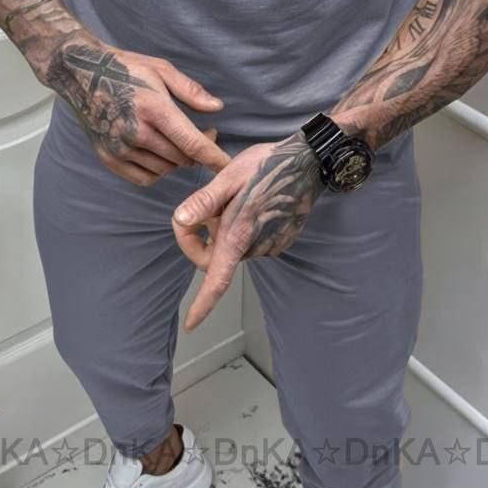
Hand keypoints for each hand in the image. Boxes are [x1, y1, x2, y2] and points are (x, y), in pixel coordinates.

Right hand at [42, 34, 231, 183]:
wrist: (81, 74)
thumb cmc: (126, 68)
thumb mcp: (161, 69)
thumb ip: (191, 91)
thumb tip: (217, 108)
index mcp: (153, 108)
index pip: (192, 142)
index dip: (214, 157)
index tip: (229, 166)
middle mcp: (136, 132)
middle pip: (181, 158)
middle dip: (198, 151)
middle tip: (203, 134)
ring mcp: (120, 148)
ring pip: (165, 169)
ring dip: (177, 160)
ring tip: (176, 139)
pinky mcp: (108, 158)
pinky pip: (144, 177)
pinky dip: (157, 170)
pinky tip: (158, 152)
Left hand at [172, 132, 322, 330]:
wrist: (308, 162)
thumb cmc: (266, 166)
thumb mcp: (229, 177)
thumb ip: (204, 201)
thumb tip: (180, 221)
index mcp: (238, 235)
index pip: (217, 280)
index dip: (202, 304)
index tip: (191, 324)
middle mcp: (254, 247)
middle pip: (216, 258)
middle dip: (204, 238)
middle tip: (210, 207)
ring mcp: (269, 245)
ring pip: (233, 246)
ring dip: (225, 229)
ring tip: (236, 199)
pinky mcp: (279, 240)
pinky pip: (251, 241)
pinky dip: (243, 227)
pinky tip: (252, 203)